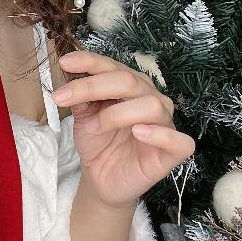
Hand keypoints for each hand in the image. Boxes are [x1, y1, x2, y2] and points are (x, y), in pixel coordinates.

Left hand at [53, 50, 195, 208]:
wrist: (101, 178)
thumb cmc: (98, 142)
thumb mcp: (83, 115)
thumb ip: (81, 95)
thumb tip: (69, 72)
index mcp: (131, 84)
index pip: (112, 66)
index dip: (89, 62)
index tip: (64, 63)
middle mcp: (150, 98)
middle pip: (128, 81)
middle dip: (93, 86)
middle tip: (62, 98)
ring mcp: (164, 123)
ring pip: (151, 105)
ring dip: (116, 114)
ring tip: (94, 127)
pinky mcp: (174, 151)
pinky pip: (179, 140)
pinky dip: (159, 134)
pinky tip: (138, 132)